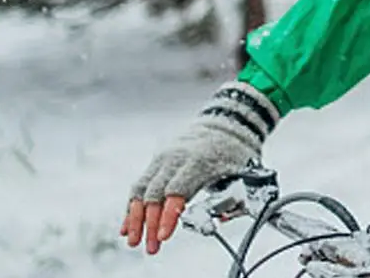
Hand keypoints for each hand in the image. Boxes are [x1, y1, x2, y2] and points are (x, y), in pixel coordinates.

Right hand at [120, 81, 279, 253]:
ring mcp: (165, 157)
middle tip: (151, 247)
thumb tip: (221, 219)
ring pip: (142, 189)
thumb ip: (230, 194)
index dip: (169, 215)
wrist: (226, 121)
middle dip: (150, 223)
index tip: (163, 236)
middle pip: (156, 193)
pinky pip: (140, 184)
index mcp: (199, 160)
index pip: (178, 190)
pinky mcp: (158, 160)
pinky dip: (132, 206)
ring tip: (134, 241)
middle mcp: (177, 157)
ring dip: (135, 218)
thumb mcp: (241, 169)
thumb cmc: (233, 148)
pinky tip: (128, 225)